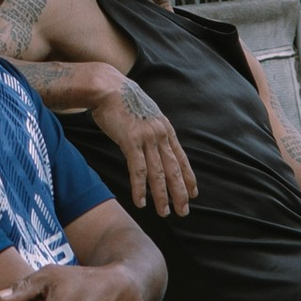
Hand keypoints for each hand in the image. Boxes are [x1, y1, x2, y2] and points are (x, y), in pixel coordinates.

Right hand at [92, 72, 196, 218]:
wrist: (107, 88)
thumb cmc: (122, 101)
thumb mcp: (145, 116)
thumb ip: (151, 132)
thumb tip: (153, 146)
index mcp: (165, 129)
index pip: (181, 159)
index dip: (188, 178)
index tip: (193, 194)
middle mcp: (160, 135)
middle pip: (174, 170)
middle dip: (180, 193)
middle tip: (183, 212)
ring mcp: (147, 138)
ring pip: (158, 174)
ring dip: (161, 196)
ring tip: (164, 212)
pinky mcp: (130, 141)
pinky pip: (138, 170)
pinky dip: (140, 188)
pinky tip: (140, 201)